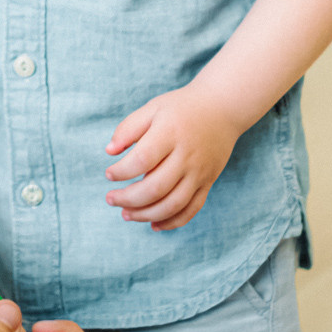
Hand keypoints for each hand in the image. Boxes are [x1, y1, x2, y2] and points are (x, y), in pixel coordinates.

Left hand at [105, 82, 240, 230]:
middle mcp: (187, 156)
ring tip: (126, 214)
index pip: (142, 160)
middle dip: (128, 199)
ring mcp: (199, 172)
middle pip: (156, 188)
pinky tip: (153, 224)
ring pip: (173, 205)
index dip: (121, 172)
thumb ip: (128, 128)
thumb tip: (109, 151)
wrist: (222, 108)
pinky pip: (191, 210)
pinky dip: (172, 222)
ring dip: (146, 215)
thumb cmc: (182, 108)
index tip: (109, 174)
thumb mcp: (153, 108)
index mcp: (170, 133)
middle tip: (111, 199)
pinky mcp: (208, 182)